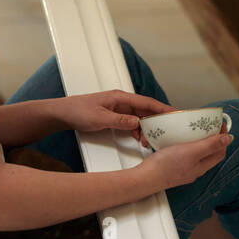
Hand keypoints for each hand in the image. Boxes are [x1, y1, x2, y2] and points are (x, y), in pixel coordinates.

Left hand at [61, 90, 176, 141]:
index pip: (147, 102)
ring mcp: (119, 109)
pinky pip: (132, 123)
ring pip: (140, 118)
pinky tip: (138, 139)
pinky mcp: (115, 117)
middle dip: (157, 121)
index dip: (162, 108)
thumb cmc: (77, 111)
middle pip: (146, 110)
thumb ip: (119, 121)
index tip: (175, 113)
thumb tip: (137, 123)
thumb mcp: (99, 118)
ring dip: (146, 129)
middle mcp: (122, 102)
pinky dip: (137, 131)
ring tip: (149, 140)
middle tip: (168, 131)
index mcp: (120, 97)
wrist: (62, 114)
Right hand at [141, 133, 231, 191]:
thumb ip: (210, 145)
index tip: (219, 124)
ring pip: (198, 154)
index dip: (223, 138)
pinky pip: (186, 154)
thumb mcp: (191, 152)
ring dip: (200, 141)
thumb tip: (229, 139)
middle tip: (209, 125)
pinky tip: (180, 140)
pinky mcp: (173, 167)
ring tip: (196, 130)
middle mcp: (195, 169)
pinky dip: (187, 145)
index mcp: (202, 166)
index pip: (220, 151)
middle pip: (210, 152)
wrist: (146, 178)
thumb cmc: (166, 166)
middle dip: (213, 138)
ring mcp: (184, 169)